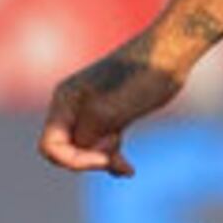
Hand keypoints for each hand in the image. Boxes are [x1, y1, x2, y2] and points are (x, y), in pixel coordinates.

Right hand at [40, 44, 183, 176]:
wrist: (171, 54)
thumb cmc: (141, 76)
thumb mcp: (109, 110)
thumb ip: (87, 134)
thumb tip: (80, 149)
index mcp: (65, 99)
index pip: (51, 146)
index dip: (74, 160)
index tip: (106, 158)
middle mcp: (72, 105)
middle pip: (66, 149)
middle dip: (90, 159)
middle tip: (117, 147)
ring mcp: (92, 110)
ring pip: (85, 149)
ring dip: (103, 160)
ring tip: (126, 164)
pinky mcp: (111, 114)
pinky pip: (101, 145)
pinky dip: (112, 157)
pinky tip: (128, 168)